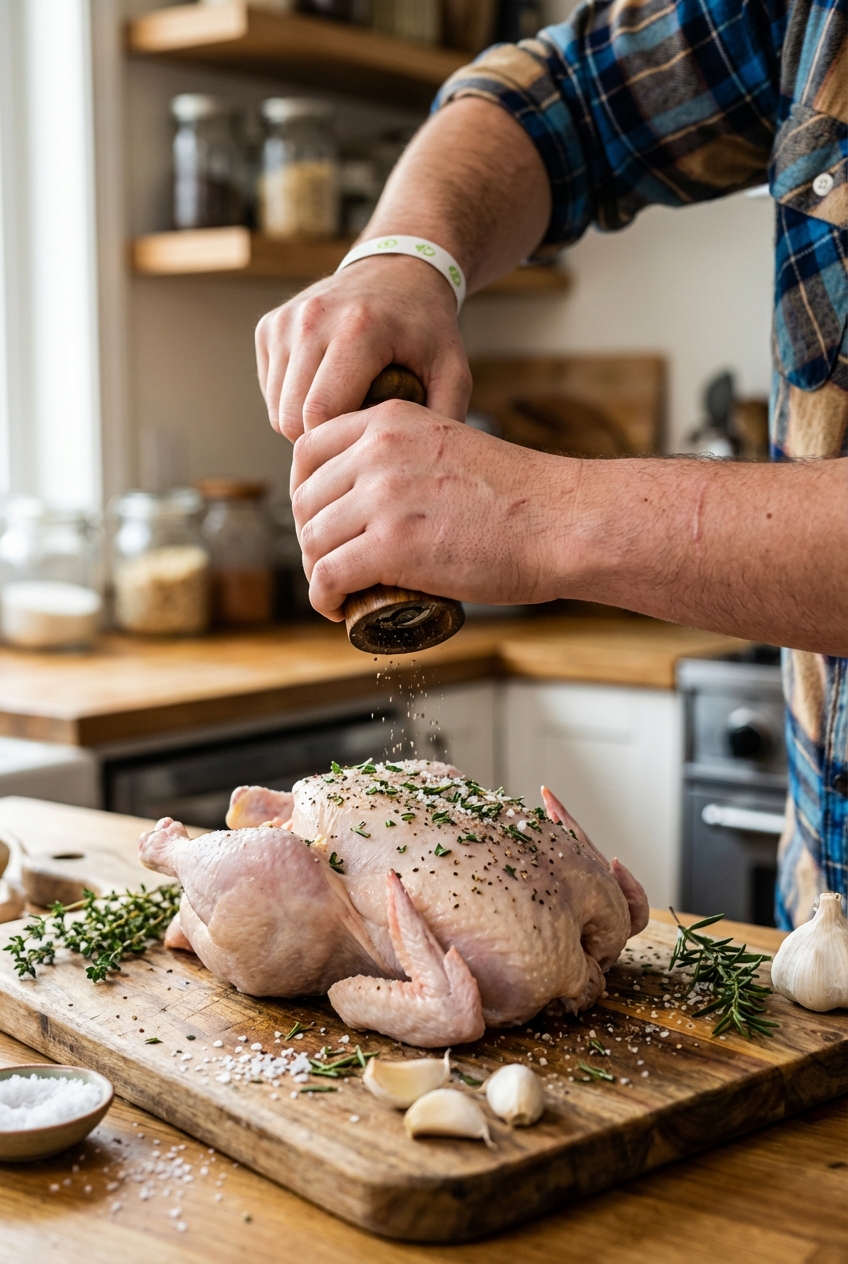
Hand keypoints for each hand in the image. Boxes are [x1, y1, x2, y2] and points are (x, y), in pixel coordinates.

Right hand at [255, 256, 471, 441]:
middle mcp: (313, 319)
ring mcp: (285, 321)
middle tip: (356, 434)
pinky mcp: (269, 326)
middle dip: (321, 439)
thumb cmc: (426, 328)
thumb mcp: (453, 369)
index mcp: (358, 329)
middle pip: (292, 418)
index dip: (340, 445)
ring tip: (346, 410)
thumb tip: (429, 468)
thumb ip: (445, 416)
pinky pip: (271, 391)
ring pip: (277, 410)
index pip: (321, 414)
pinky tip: (327, 389)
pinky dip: (294, 402)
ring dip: (306, 423)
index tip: (367, 447)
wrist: (397, 270)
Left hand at [290, 400, 577, 618]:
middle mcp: (378, 452)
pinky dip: (323, 599)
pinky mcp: (390, 546)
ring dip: (317, 572)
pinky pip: (328, 576)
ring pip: (313, 540)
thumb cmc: (521, 496)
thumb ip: (407, 458)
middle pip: (305, 499)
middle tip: (332, 563)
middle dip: (312, 537)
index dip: (305, 491)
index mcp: (390, 421)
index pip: (308, 449)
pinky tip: (336, 609)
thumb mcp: (449, 447)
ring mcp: (382, 498)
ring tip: (339, 590)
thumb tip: (375, 494)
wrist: (561, 522)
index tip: (320, 519)